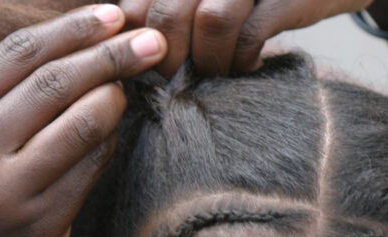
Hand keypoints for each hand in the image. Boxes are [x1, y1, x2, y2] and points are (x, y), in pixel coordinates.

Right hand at [0, 6, 166, 236]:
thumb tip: (74, 59)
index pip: (16, 55)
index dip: (71, 28)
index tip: (111, 13)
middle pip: (52, 83)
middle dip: (109, 54)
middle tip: (150, 40)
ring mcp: (4, 195)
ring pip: (76, 126)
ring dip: (113, 99)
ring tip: (132, 85)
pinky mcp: (37, 230)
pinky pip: (86, 174)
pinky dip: (107, 146)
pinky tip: (116, 133)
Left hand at [123, 0, 366, 77]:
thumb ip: (177, 9)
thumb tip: (137, 43)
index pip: (142, 1)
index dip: (140, 33)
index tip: (152, 60)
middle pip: (171, 12)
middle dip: (171, 58)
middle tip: (182, 78)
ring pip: (210, 22)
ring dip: (210, 61)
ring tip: (220, 70)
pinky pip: (251, 34)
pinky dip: (244, 59)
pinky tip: (251, 63)